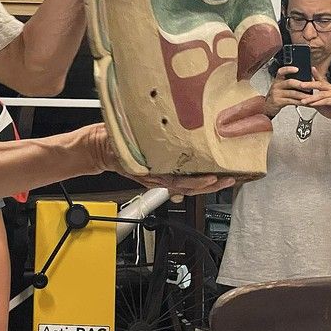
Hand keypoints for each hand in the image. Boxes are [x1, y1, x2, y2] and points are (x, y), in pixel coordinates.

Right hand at [84, 123, 234, 196]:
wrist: (102, 149)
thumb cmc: (114, 146)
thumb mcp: (125, 147)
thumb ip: (139, 149)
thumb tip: (153, 142)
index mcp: (151, 173)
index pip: (178, 183)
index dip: (196, 183)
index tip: (211, 177)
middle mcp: (159, 177)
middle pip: (189, 188)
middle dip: (210, 186)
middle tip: (228, 180)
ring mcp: (161, 176)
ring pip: (188, 186)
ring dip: (208, 184)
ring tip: (225, 179)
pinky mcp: (163, 171)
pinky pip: (183, 179)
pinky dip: (198, 178)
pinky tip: (210, 175)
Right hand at [264, 65, 313, 117]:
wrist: (270, 105)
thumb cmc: (279, 94)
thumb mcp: (282, 86)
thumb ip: (292, 81)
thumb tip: (309, 78)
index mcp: (278, 79)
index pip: (281, 71)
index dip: (289, 69)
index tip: (297, 69)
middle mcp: (276, 85)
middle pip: (289, 82)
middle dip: (300, 84)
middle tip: (308, 87)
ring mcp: (276, 93)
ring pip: (291, 93)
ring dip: (302, 95)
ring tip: (310, 96)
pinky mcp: (278, 101)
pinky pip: (290, 101)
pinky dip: (299, 102)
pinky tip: (304, 103)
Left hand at [299, 67, 330, 122]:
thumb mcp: (320, 102)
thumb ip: (313, 98)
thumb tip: (301, 97)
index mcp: (328, 88)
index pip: (321, 79)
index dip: (316, 73)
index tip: (311, 68)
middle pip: (320, 84)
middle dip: (309, 84)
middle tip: (301, 85)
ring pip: (321, 94)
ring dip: (311, 98)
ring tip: (303, 101)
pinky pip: (326, 101)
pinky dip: (318, 103)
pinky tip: (312, 104)